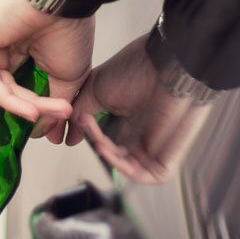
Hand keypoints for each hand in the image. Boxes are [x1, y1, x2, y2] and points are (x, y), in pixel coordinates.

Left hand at [0, 0, 94, 139]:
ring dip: (30, 108)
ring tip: (56, 114)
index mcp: (18, 57)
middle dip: (32, 115)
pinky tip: (33, 111)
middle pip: (6, 98)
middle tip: (55, 126)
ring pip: (2, 93)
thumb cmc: (70, 29)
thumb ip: (52, 107)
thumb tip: (49, 132)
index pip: (13, 96)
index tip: (53, 133)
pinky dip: (12, 101)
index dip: (31, 117)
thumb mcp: (67, 77)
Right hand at [67, 36, 211, 183]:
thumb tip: (71, 136)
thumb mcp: (97, 89)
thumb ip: (81, 113)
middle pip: (116, 154)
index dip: (92, 136)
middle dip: (98, 145)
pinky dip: (125, 169)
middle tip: (87, 125)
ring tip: (98, 142)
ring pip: (128, 167)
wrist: (167, 63)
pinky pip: (147, 175)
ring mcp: (156, 145)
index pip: (109, 140)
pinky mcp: (168, 155)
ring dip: (108, 158)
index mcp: (130, 119)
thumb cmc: (138, 69)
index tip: (79, 122)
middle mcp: (143, 133)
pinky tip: (110, 152)